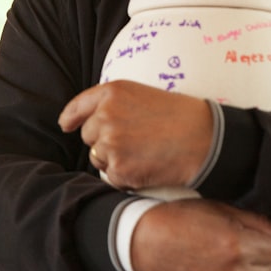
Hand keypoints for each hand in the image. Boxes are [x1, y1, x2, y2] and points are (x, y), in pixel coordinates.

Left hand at [58, 80, 211, 189]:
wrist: (203, 138)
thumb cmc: (180, 116)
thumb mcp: (144, 95)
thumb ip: (115, 104)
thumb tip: (91, 124)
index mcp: (112, 92)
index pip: (79, 106)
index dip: (71, 117)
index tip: (67, 125)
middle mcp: (105, 115)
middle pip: (89, 136)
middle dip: (105, 141)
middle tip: (136, 141)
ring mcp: (109, 142)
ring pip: (99, 159)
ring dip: (115, 160)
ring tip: (145, 153)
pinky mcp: (118, 167)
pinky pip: (112, 177)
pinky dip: (126, 177)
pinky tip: (147, 166)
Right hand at [131, 199, 270, 270]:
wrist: (142, 243)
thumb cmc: (179, 219)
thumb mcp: (220, 209)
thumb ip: (259, 222)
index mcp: (236, 245)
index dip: (268, 239)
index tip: (256, 234)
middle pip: (268, 269)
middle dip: (260, 256)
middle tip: (240, 242)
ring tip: (224, 256)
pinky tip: (212, 270)